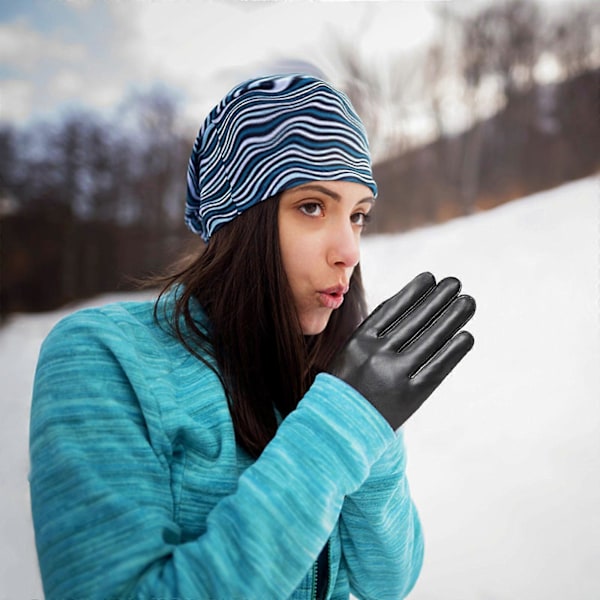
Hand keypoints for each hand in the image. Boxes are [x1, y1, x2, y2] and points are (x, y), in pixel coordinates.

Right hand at [329, 272, 475, 429]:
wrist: (338, 428)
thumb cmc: (346, 386)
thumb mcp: (349, 352)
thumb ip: (374, 331)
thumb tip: (406, 302)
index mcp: (358, 341)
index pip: (392, 308)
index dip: (414, 291)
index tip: (430, 278)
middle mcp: (376, 354)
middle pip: (415, 319)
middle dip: (438, 298)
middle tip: (456, 283)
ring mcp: (394, 375)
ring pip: (430, 339)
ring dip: (452, 317)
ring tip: (467, 302)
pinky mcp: (410, 396)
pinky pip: (437, 368)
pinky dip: (454, 351)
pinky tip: (466, 336)